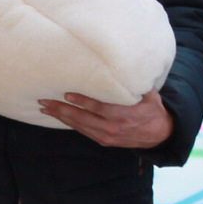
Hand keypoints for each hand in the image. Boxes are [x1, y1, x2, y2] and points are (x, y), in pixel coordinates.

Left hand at [37, 90, 174, 149]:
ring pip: (79, 125)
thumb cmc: (152, 109)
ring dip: (60, 116)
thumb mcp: (150, 94)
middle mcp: (112, 126)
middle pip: (82, 117)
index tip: (67, 94)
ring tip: (44, 108)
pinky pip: (82, 131)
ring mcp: (106, 135)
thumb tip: (127, 63)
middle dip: (61, 109)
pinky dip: (69, 123)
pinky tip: (58, 116)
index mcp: (124, 114)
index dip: (82, 101)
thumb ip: (136, 82)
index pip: (98, 107)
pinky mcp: (103, 140)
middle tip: (44, 101)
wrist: (158, 135)